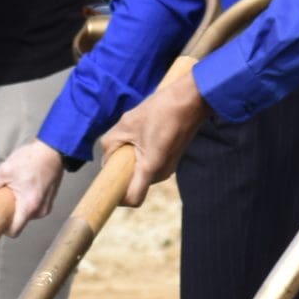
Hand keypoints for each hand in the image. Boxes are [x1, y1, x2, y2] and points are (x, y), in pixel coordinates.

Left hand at [0, 140, 66, 235]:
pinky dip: (26, 200)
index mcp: (29, 206)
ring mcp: (46, 205)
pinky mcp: (49, 200)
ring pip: (26, 213)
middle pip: (19, 221)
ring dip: (18, 204)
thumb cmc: (33, 159)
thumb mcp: (5, 170)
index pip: (14, 231)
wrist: (53, 149)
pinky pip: (33, 206)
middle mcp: (40, 210)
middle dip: (10, 211)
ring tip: (17, 187)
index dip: (3, 228)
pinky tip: (24, 185)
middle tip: (5, 195)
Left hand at [98, 66, 211, 204]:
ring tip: (136, 137)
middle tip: (120, 148)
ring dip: (132, 161)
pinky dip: (141, 156)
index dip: (117, 197)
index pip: (132, 199)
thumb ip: (110, 145)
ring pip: (141, 173)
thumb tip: (107, 160)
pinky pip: (149, 165)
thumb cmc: (160, 111)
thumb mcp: (126, 124)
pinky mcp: (171, 159)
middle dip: (122, 171)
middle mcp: (161, 173)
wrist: (192, 99)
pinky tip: (145, 135)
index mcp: (151, 168)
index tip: (107, 184)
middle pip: (134, 184)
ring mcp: (168, 167)